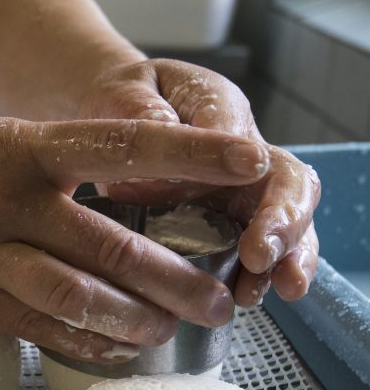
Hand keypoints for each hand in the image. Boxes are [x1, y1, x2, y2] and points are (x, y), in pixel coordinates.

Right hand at [0, 99, 269, 361]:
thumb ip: (52, 174)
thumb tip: (121, 220)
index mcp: (22, 146)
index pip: (124, 147)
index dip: (192, 157)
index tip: (248, 164)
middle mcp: (5, 200)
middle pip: (111, 249)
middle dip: (177, 281)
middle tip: (217, 301)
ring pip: (74, 298)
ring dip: (133, 322)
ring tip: (167, 333)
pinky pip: (31, 327)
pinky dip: (80, 343)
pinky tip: (111, 352)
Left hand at [81, 58, 319, 305]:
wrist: (105, 115)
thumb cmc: (119, 98)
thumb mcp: (123, 92)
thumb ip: (142, 111)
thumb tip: (168, 132)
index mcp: (219, 109)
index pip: (239, 135)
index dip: (237, 158)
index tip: (231, 172)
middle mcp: (239, 155)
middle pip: (284, 184)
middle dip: (283, 219)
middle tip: (261, 253)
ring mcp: (234, 194)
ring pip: (279, 225)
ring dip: (284, 258)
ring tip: (275, 288)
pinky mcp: (221, 227)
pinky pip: (249, 254)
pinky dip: (254, 277)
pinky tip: (245, 297)